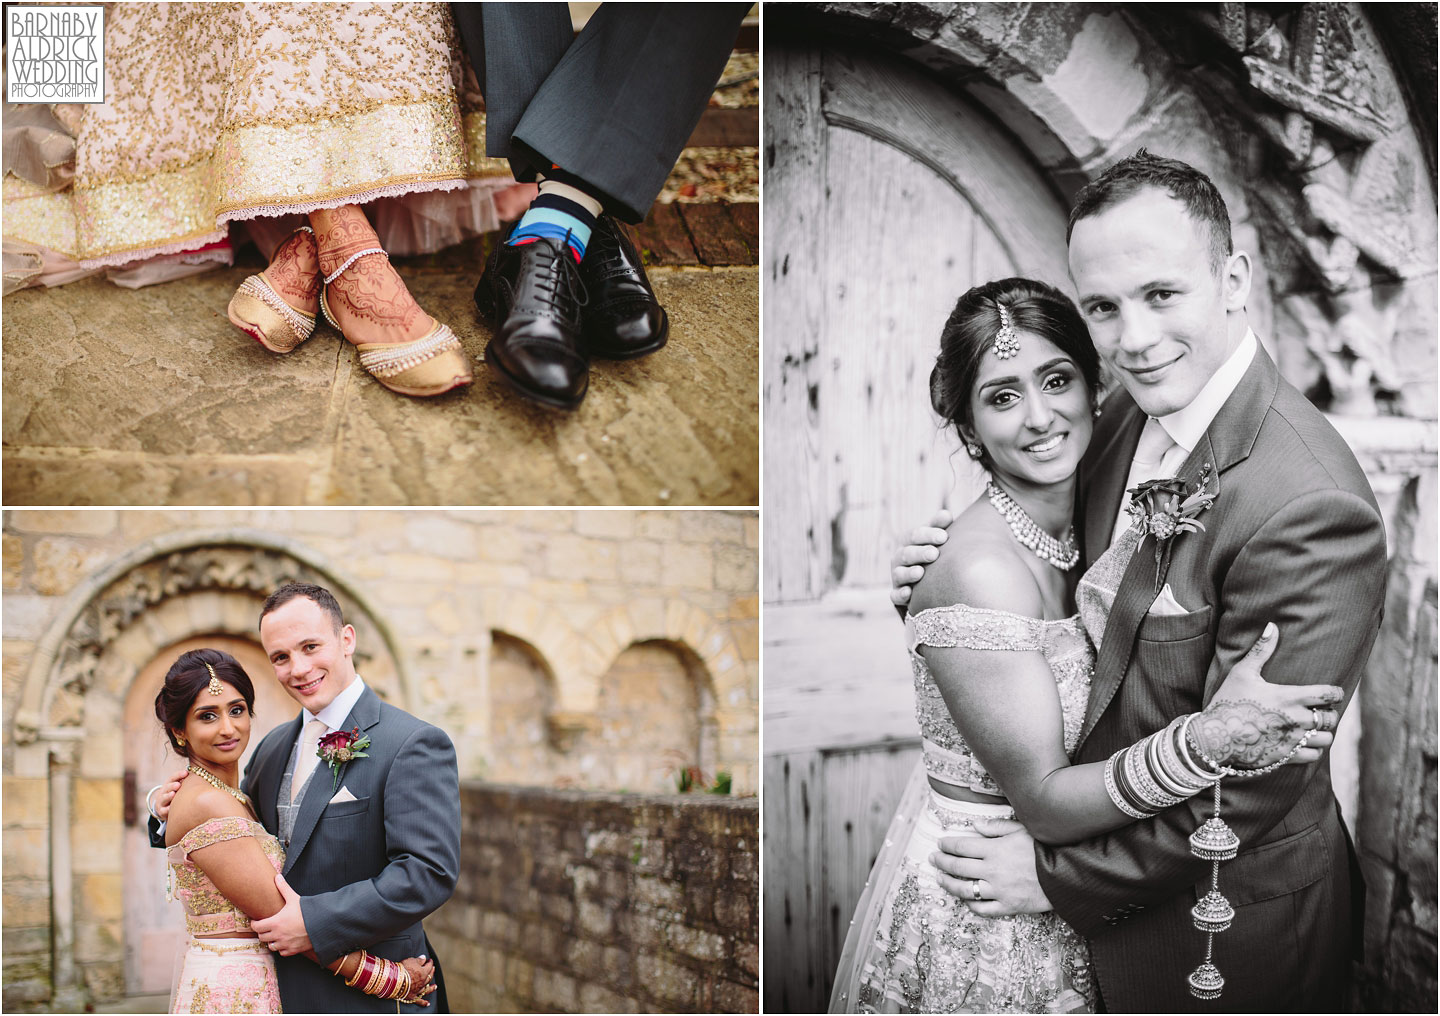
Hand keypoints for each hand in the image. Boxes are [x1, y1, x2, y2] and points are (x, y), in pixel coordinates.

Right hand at [152, 767, 188, 821]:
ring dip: (168, 796)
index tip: (186, 773)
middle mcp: (163, 792)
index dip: (178, 775)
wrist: (163, 806)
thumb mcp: (179, 787)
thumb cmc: (176, 794)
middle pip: (167, 787)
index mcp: (169, 784)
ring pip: (164, 798)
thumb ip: (187, 782)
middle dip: (172, 786)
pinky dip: (166, 809)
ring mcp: (161, 802)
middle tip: (178, 785)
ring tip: (173, 794)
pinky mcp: (161, 811)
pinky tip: (170, 808)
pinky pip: (163, 810)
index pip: (172, 778)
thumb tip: (202, 775)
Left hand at [252, 873, 311, 955]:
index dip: (254, 924)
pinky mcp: (292, 950)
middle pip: (262, 937)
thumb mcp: (294, 898)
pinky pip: (281, 952)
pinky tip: (285, 941)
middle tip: (266, 927)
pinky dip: (281, 948)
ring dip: (271, 941)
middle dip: (262, 932)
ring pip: (271, 946)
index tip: (256, 921)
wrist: (322, 924)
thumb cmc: (307, 911)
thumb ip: (283, 888)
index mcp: (275, 922)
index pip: (257, 927)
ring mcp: (285, 944)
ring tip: (275, 934)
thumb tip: (277, 877)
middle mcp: (278, 935)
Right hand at [400, 956, 436, 1005]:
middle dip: (431, 972)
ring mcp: (418, 989)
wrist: (395, 980)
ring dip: (431, 988)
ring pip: (426, 989)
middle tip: (433, 969)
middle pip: (429, 976)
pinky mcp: (412, 996)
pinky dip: (423, 1002)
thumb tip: (424, 958)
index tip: (429, 960)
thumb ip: (419, 960)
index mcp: (423, 972)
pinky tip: (428, 1003)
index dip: (430, 962)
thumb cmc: (403, 969)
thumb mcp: (411, 960)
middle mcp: (422, 981)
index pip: (429, 966)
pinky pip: (419, 1000)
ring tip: (435, 987)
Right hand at [890, 510, 953, 606]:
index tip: (943, 536)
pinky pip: (895, 595)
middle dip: (919, 553)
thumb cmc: (932, 553)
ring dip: (909, 573)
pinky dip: (900, 594)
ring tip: (920, 572)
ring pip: (899, 574)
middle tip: (934, 553)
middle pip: (906, 553)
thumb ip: (939, 526)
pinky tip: (909, 593)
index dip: (928, 535)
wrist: (924, 581)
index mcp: (909, 542)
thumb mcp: (935, 539)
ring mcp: (898, 576)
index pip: (915, 535)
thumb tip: (946, 514)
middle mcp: (900, 558)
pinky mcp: (897, 595)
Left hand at [929, 817, 1051, 916]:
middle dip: (942, 862)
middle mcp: (992, 871)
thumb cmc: (1044, 849)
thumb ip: (996, 827)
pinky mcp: (1008, 906)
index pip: (961, 846)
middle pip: (958, 867)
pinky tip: (966, 900)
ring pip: (965, 890)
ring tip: (941, 880)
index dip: (947, 845)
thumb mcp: (1022, 830)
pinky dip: (972, 905)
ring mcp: (999, 890)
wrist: (1066, 875)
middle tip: (934, 859)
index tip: (940, 843)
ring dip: (949, 884)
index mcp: (994, 850)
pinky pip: (984, 909)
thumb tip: (975, 825)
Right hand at [1196, 623, 1343, 768]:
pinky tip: (1305, 744)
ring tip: (1315, 730)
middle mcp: (1297, 719)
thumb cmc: (1228, 701)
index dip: (1336, 693)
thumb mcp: (1242, 672)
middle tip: (1320, 711)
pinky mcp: (1287, 756)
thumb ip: (1261, 650)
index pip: (1328, 694)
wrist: (1214, 736)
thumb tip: (1272, 626)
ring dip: (1323, 733)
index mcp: (1290, 697)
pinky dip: (1313, 750)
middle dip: (1328, 714)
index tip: (1333, 693)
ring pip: (1326, 739)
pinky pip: (1314, 755)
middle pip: (1331, 718)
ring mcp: (1293, 740)